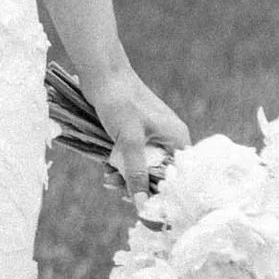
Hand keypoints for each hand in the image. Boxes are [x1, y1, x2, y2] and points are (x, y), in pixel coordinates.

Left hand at [88, 65, 188, 203]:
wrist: (102, 73)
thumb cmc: (120, 101)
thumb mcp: (129, 139)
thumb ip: (136, 171)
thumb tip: (142, 203)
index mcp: (176, 138)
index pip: (176, 176)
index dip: (161, 192)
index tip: (144, 205)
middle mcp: (167, 138)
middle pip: (158, 173)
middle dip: (138, 184)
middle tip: (119, 190)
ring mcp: (150, 135)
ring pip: (141, 166)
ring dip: (125, 175)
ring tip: (108, 179)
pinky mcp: (134, 133)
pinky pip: (131, 156)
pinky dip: (119, 164)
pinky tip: (106, 170)